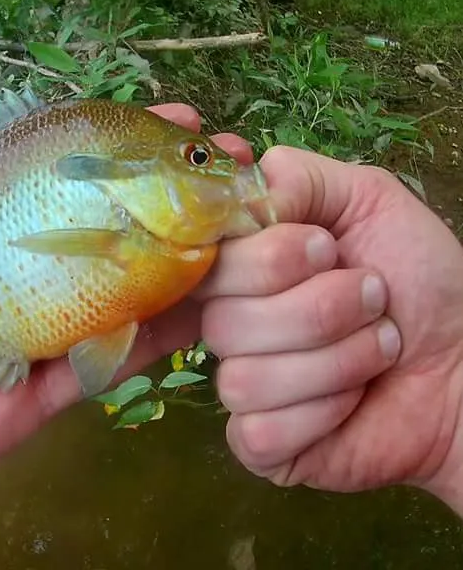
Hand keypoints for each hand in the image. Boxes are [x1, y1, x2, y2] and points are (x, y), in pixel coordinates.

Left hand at [0, 89, 356, 536]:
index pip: (50, 182)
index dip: (107, 148)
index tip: (165, 114)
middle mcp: (10, 279)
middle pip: (103, 231)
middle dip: (170, 193)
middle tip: (227, 156)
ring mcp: (28, 335)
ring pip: (122, 293)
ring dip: (185, 256)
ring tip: (243, 216)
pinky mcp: (33, 391)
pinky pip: (106, 360)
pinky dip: (157, 332)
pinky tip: (206, 297)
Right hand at [204, 143, 462, 505]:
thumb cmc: (419, 279)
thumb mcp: (368, 199)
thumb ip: (297, 178)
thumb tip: (238, 198)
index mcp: (241, 267)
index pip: (203, 261)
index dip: (268, 259)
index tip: (326, 250)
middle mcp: (229, 323)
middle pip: (223, 321)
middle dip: (320, 309)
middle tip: (373, 299)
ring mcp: (239, 386)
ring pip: (244, 378)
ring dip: (335, 362)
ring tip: (379, 350)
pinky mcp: (258, 444)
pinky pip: (259, 431)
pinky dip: (324, 412)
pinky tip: (355, 402)